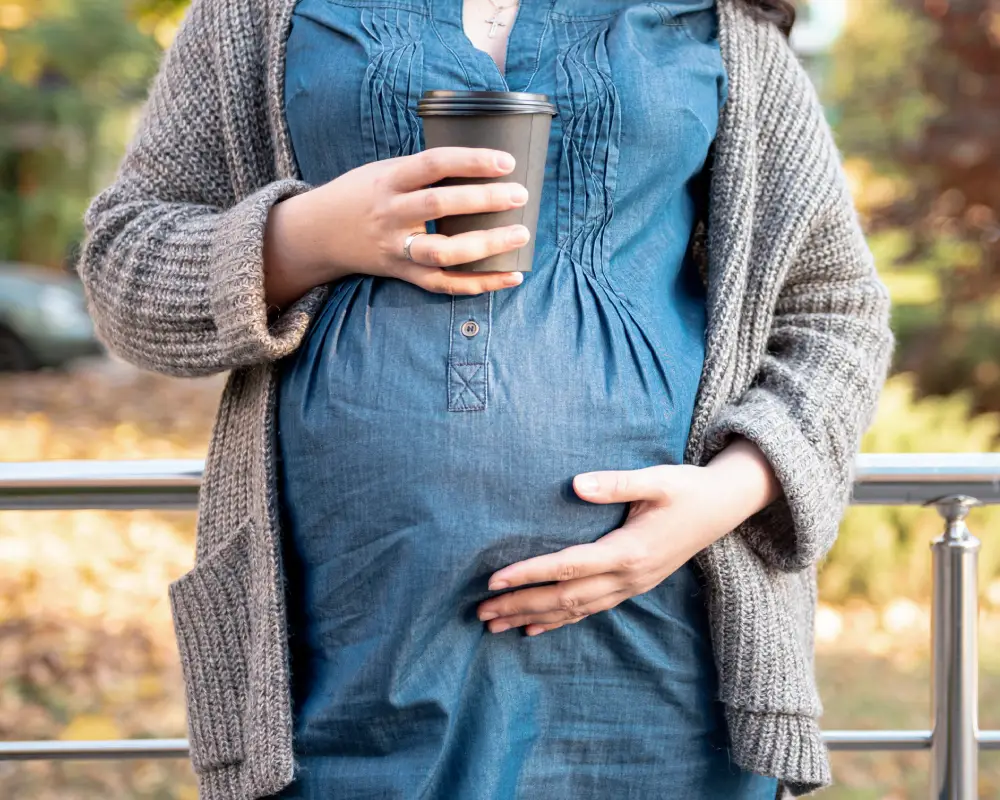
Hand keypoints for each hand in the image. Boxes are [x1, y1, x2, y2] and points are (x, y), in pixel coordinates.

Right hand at [264, 148, 530, 306]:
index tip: (506, 161)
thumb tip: (483, 165)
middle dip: (484, 200)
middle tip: (520, 195)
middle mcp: (391, 214)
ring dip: (486, 246)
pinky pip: (444, 284)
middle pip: (439, 207)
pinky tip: (511, 277)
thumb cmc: (361, 194)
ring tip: (520, 236)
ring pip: (443, 251)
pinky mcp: (402, 274)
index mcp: (389, 179)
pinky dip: (479, 284)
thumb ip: (425, 171)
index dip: (471, 161)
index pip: (433, 165)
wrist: (318, 233)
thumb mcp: (384, 170)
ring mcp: (396, 248)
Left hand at [475, 460, 764, 635]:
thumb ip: (616, 483)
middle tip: (481, 613)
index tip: (494, 580)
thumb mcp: (656, 480)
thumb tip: (576, 484)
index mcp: (628, 551)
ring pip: (574, 610)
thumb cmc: (686, 489)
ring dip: (534, 618)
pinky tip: (535, 629)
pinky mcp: (633, 587)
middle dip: (520, 605)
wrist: (722, 507)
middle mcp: (627, 577)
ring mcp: (631, 587)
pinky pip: (590, 611)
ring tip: (496, 626)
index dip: (529, 574)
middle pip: (564, 598)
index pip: (567, 567)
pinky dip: (560, 622)